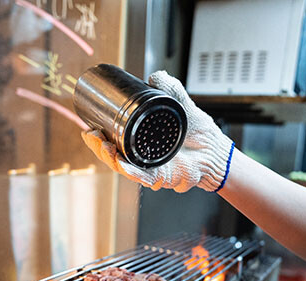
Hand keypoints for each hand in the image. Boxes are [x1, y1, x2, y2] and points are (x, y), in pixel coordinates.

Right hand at [81, 71, 234, 192]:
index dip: (98, 138)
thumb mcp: (183, 107)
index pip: (114, 143)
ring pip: (124, 168)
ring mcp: (151, 169)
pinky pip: (144, 177)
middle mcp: (143, 158)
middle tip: (92, 135)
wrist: (216, 151)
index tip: (89, 128)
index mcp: (142, 144)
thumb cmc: (199, 134)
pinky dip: (132, 171)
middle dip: (99, 148)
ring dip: (110, 158)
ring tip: (104, 145)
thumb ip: (171, 89)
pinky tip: (122, 163)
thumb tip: (154, 76)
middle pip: (113, 157)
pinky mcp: (163, 178)